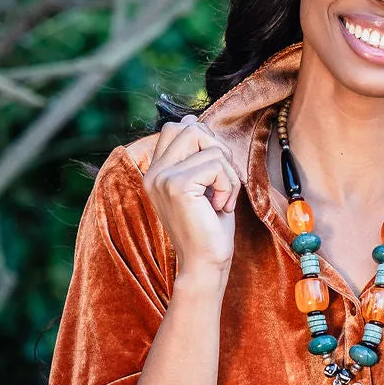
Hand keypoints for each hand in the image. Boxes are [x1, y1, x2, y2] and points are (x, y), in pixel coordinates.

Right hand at [143, 114, 242, 278]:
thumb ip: (197, 155)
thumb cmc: (209, 230)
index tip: (213, 174)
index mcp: (156, 172)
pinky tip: (220, 207)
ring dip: (227, 172)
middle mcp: (154, 173)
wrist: (205, 264)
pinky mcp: (177, 186)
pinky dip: (229, 185)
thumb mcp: (203, 185)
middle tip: (222, 182)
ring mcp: (162, 178)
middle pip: (191, 128)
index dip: (204, 141)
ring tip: (220, 199)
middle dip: (218, 151)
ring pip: (208, 144)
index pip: (175, 128)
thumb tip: (192, 120)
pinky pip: (217, 164)